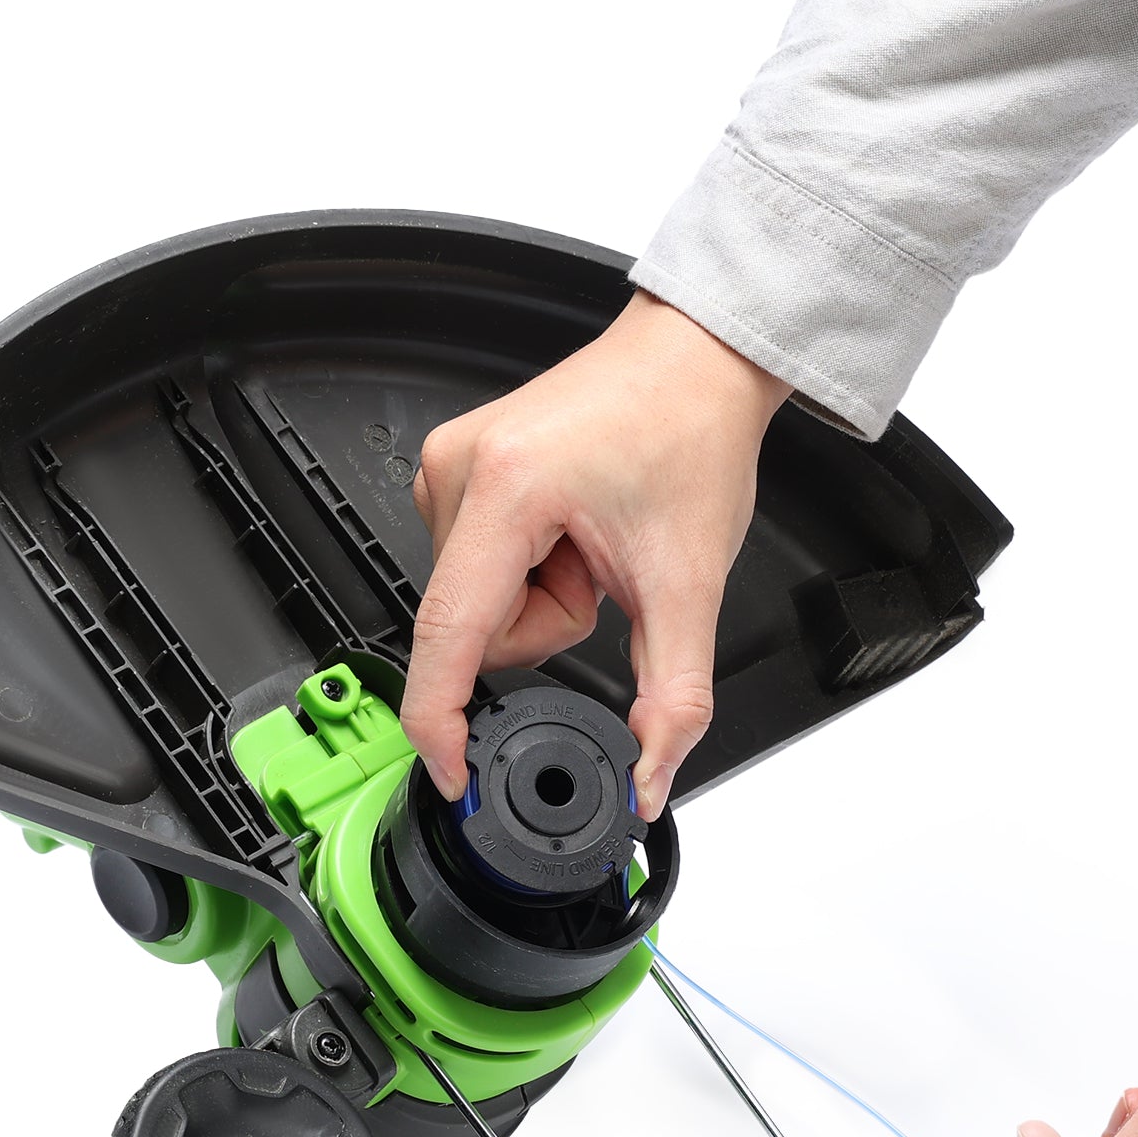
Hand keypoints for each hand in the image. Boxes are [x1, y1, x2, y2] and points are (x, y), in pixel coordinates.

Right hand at [398, 291, 788, 814]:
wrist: (695, 360)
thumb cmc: (690, 432)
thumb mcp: (692, 583)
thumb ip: (674, 698)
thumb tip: (650, 777)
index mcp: (507, 489)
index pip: (449, 637)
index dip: (442, 721)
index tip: (450, 774)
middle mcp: (458, 470)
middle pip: (472, 627)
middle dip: (542, 625)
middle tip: (598, 574)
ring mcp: (449, 464)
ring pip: (473, 604)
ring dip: (534, 597)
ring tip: (585, 542)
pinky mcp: (454, 467)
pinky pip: (474, 567)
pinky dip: (524, 569)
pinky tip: (564, 528)